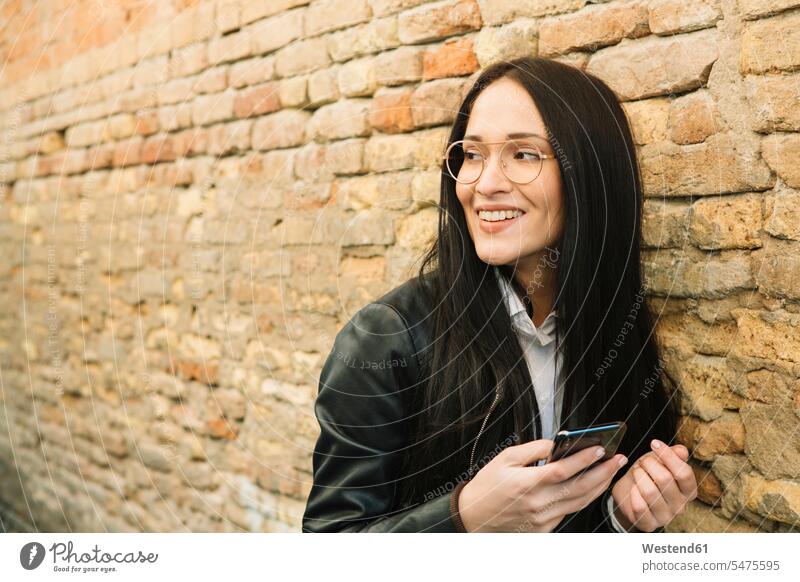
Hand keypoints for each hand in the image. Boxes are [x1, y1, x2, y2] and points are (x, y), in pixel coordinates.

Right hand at [458, 439, 627, 531]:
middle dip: (603, 472)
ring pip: (579, 502)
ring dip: (599, 486)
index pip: (563, 470)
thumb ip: (533, 450)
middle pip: (579, 488)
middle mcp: (537, 504)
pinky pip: (569, 511)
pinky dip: (583, 498)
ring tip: (611, 471)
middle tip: (617, 459)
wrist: (474, 516)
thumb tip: (557, 443)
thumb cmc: (488, 486)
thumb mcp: (505, 459)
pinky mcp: (544, 528)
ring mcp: (543, 519)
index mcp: (526, 484)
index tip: (600, 449)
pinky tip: (592, 486)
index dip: (584, 459)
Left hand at [610, 440, 696, 531]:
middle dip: (649, 464)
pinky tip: (633, 488)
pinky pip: (640, 507)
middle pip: (665, 479)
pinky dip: (633, 494)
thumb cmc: (648, 476)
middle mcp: (680, 506)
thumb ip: (674, 455)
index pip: (685, 473)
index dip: (669, 456)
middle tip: (642, 462)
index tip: (654, 443)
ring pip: (650, 492)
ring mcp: (665, 517)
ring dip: (639, 476)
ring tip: (636, 472)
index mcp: (688, 490)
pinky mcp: (648, 524)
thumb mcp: (661, 461)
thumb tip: (681, 450)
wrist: (629, 494)